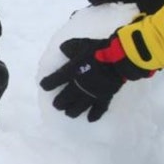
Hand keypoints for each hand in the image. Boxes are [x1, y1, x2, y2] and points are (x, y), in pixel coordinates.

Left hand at [38, 35, 152, 121]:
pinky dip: (94, 115)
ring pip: (79, 107)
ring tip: (69, 113)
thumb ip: (69, 47)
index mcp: (71, 72)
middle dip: (59, 103)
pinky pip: (99, 109)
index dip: (47, 84)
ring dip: (72, 111)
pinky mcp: (105, 97)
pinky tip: (90, 119)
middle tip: (57, 105)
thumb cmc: (98, 49)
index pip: (54, 80)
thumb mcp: (80, 44)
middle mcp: (79, 85)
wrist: (118, 57)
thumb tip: (62, 49)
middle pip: (65, 98)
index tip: (44, 86)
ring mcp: (92, 93)